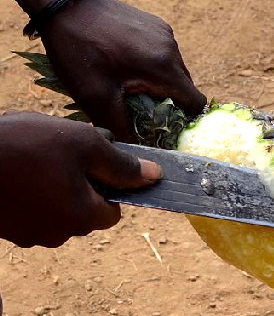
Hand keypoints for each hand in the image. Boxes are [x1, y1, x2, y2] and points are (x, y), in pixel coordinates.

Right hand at [0, 111, 161, 247]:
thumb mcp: (87, 145)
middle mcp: (58, 234)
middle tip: (68, 153)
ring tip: (42, 158)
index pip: (114, 211)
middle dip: (85, 182)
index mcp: (82, 217)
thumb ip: (123, 165)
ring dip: (61, 184)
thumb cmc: (28, 146)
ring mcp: (30, 233)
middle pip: (88, 210)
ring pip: (62, 208)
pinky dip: (38, 191)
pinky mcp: (10, 226)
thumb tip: (154, 176)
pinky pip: (37, 209)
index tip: (99, 163)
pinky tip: (25, 168)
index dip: (112, 185)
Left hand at [39, 0, 205, 141]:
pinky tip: (128, 66)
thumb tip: (135, 148)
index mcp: (164, 67)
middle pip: (186, 87)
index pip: (195, 102)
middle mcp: (171, 48)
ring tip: (132, 86)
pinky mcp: (155, 24)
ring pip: (175, 70)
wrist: (64, 5)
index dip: (185, 119)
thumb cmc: (80, 52)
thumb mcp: (96, 97)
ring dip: (161, 83)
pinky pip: (164, 53)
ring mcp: (164, 33)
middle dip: (170, 103)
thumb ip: (121, 127)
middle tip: (144, 111)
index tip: (167, 127)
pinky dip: (154, 65)